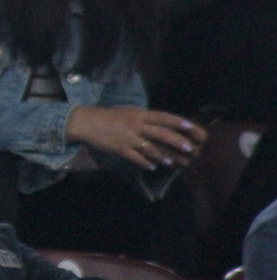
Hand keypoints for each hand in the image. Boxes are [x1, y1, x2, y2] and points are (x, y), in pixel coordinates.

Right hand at [65, 105, 205, 170]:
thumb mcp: (128, 112)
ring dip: (164, 156)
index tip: (193, 128)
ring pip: (151, 148)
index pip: (164, 117)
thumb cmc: (109, 116)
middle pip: (161, 134)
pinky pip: (136, 158)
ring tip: (174, 163)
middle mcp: (137, 125)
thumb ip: (144, 119)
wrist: (87, 122)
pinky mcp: (120, 149)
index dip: (179, 123)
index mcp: (140, 114)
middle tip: (190, 149)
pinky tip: (153, 167)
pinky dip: (145, 163)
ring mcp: (129, 138)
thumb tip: (161, 125)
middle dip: (177, 142)